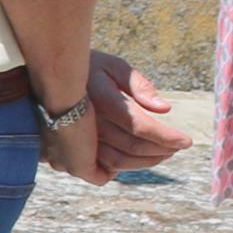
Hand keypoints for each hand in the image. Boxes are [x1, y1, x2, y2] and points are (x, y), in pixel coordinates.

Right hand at [56, 51, 187, 184]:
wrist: (45, 76)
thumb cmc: (86, 66)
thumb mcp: (113, 65)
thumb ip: (139, 84)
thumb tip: (164, 108)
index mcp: (101, 100)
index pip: (140, 126)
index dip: (167, 136)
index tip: (187, 141)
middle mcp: (88, 123)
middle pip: (133, 146)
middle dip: (162, 149)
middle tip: (178, 146)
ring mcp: (77, 139)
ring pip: (118, 161)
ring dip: (146, 161)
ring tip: (163, 154)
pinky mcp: (71, 148)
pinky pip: (100, 166)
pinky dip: (122, 167)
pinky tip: (136, 160)